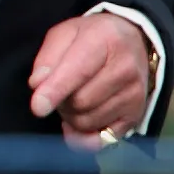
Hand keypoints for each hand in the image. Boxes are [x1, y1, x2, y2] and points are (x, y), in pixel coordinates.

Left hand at [29, 14, 151, 145]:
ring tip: (73, 96)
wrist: (132, 42)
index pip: (77, 72)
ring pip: (87, 121)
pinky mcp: (136, 115)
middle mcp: (125, 69)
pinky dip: (82, 135)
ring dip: (70, 115)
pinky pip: (101, 139)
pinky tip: (76, 122)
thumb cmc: (91, 37)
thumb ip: (48, 58)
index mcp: (104, 40)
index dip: (55, 91)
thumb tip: (37, 85)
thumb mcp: (64, 34)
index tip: (38, 107)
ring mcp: (134, 94)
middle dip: (60, 100)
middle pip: (79, 101)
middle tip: (60, 88)